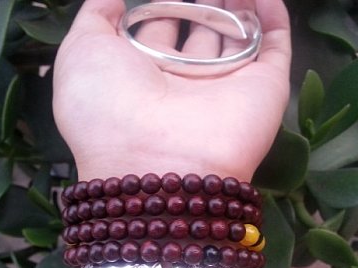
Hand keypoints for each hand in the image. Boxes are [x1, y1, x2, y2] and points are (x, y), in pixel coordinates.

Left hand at [53, 0, 290, 180]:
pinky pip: (275, 48)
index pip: (157, 31)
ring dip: (238, 8)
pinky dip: (274, 19)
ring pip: (238, 38)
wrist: (154, 163)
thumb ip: (95, 17)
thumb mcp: (82, 53)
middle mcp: (186, 83)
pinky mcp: (264, 91)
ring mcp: (226, 87)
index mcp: (144, 76)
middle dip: (203, 5)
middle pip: (200, 34)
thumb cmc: (107, 108)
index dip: (161, 6)